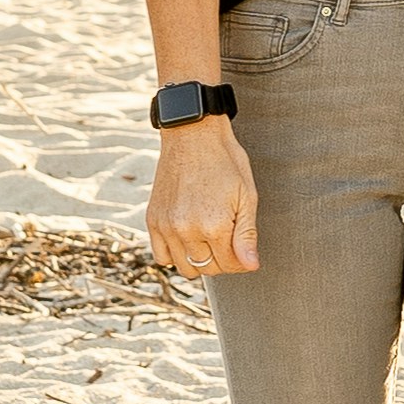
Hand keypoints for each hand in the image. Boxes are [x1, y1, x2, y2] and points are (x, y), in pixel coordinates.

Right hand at [146, 112, 259, 274]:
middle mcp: (187, 230)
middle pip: (208, 268)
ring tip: (208, 241)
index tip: (244, 251)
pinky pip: (161, 256)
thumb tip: (250, 265)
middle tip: (228, 242)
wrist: (192, 134)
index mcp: (214, 225)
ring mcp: (167, 226)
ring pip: (184, 267)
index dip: (241, 261)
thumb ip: (247, 234)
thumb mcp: (246, 195)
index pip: (229, 264)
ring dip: (199, 261)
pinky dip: (175, 255)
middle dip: (222, 261)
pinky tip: (187, 241)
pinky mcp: (153, 219)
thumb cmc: (224, 160)